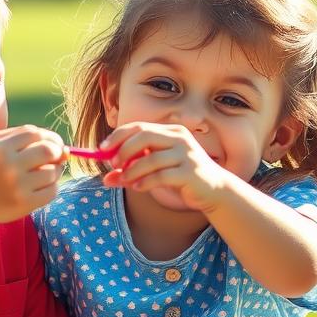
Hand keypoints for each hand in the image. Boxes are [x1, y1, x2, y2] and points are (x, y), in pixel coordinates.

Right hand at [0, 125, 66, 225]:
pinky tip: (41, 186)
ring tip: (45, 172)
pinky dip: (52, 186)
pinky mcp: (23, 205)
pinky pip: (52, 191)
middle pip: (48, 151)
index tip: (52, 143)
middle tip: (55, 157)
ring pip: (52, 172)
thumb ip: (24, 136)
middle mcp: (8, 166)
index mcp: (0, 148)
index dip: (50, 136)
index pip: (36, 134)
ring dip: (55, 170)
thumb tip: (63, 147)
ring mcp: (17, 187)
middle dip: (57, 151)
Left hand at [100, 122, 234, 212]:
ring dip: (132, 171)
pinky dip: (146, 182)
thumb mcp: (153, 172)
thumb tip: (106, 179)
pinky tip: (139, 187)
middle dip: (124, 150)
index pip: (139, 126)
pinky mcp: (190, 172)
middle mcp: (179, 138)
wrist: (213, 190)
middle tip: (113, 164)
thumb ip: (131, 172)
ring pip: (151, 159)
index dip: (118, 136)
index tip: (102, 149)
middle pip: (144, 136)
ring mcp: (187, 154)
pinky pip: (162, 176)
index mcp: (170, 131)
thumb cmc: (180, 176)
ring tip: (125, 180)